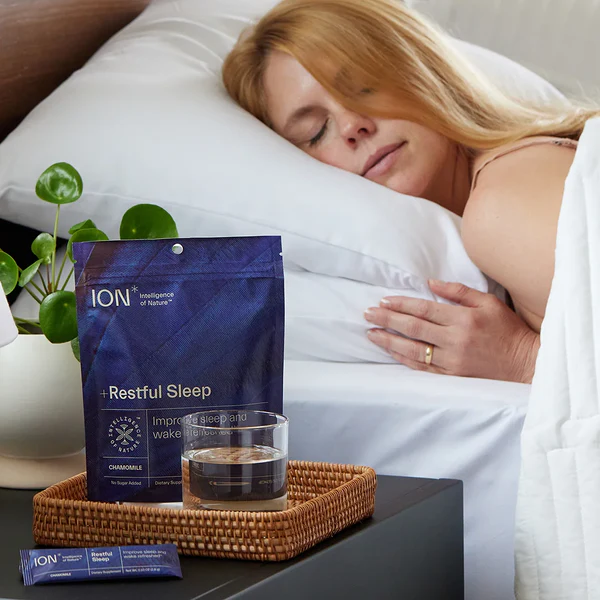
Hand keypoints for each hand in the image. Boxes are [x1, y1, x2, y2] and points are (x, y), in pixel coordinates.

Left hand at [364, 279, 539, 382]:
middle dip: (387, 320)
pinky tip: (390, 352)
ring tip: (371, 334)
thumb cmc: (507, 330)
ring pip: (413, 350)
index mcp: (463, 319)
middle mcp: (454, 340)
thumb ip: (458, 291)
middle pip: (413, 328)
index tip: (383, 301)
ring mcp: (452, 361)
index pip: (424, 309)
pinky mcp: (451, 377)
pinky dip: (403, 360)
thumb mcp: (488, 302)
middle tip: (367, 314)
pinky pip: (422, 368)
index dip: (401, 304)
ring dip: (389, 341)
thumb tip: (430, 282)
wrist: (525, 364)